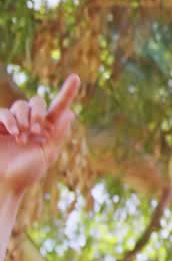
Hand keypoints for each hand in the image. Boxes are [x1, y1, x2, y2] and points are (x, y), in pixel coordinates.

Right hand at [0, 75, 79, 198]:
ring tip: (22, 137)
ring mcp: (13, 124)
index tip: (75, 77)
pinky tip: (13, 132)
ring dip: (24, 118)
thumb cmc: (25, 174)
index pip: (58, 107)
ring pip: (21, 105)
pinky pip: (4, 113)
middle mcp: (30, 124)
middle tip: (37, 131)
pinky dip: (9, 120)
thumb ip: (58, 134)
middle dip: (39, 113)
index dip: (67, 92)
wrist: (2, 184)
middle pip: (37, 102)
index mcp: (47, 130)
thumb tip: (71, 113)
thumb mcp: (46, 155)